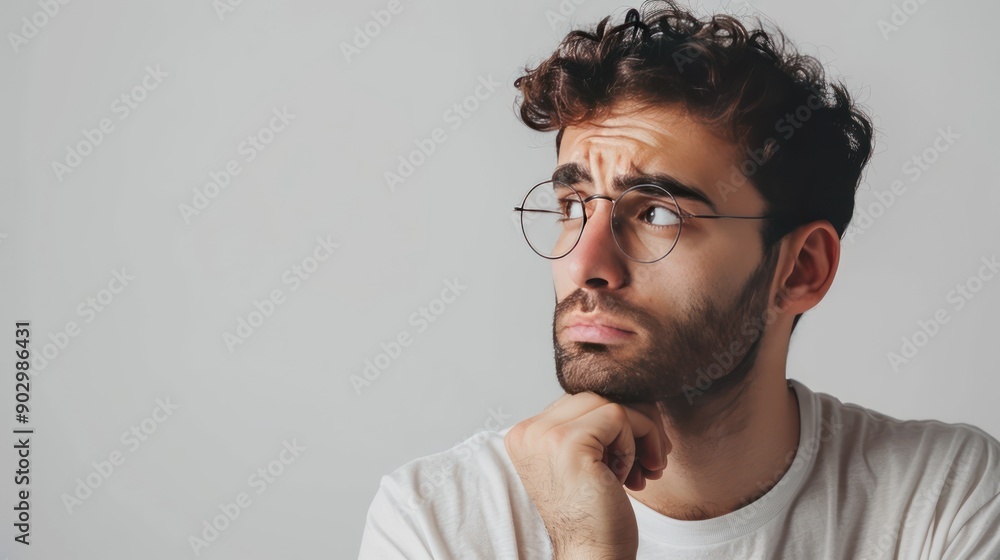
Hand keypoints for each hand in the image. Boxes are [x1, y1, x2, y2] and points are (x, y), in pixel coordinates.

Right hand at [503, 392, 670, 558]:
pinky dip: (637, 444)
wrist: (591, 557)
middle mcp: (527, 431)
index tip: (630, 460)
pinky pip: (620, 416)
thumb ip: (589, 427)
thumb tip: (631, 393)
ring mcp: (545, 435)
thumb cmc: (594, 517)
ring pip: (610, 403)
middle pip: (594, 396)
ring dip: (638, 435)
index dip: (613, 426)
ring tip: (643, 470)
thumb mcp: (584, 462)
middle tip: (648, 461)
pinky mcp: (570, 441)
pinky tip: (633, 477)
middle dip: (632, 425)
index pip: (579, 402)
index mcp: (525, 435)